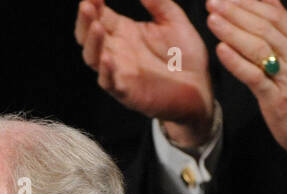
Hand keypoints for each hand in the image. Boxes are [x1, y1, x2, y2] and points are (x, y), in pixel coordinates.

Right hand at [76, 0, 214, 147]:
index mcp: (124, 31)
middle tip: (87, 4)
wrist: (200, 88)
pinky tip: (106, 58)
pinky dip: (105, 71)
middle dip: (85, 19)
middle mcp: (117, 51)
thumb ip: (158, 3)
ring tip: (96, 26)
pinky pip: (110, 83)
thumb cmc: (185, 57)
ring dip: (91, 42)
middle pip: (89, 34)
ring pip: (93, 57)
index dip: (94, 3)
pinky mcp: (127, 92)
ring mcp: (120, 72)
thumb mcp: (174, 21)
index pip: (100, 14)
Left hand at [207, 0, 286, 173]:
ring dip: (232, 32)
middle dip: (236, 12)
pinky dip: (236, 62)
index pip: (275, 15)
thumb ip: (286, 30)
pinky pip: (255, 76)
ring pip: (258, 47)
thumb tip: (271, 2)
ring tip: (212, 20)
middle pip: (264, 27)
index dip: (249, 3)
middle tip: (214, 2)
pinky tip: (221, 50)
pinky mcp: (277, 99)